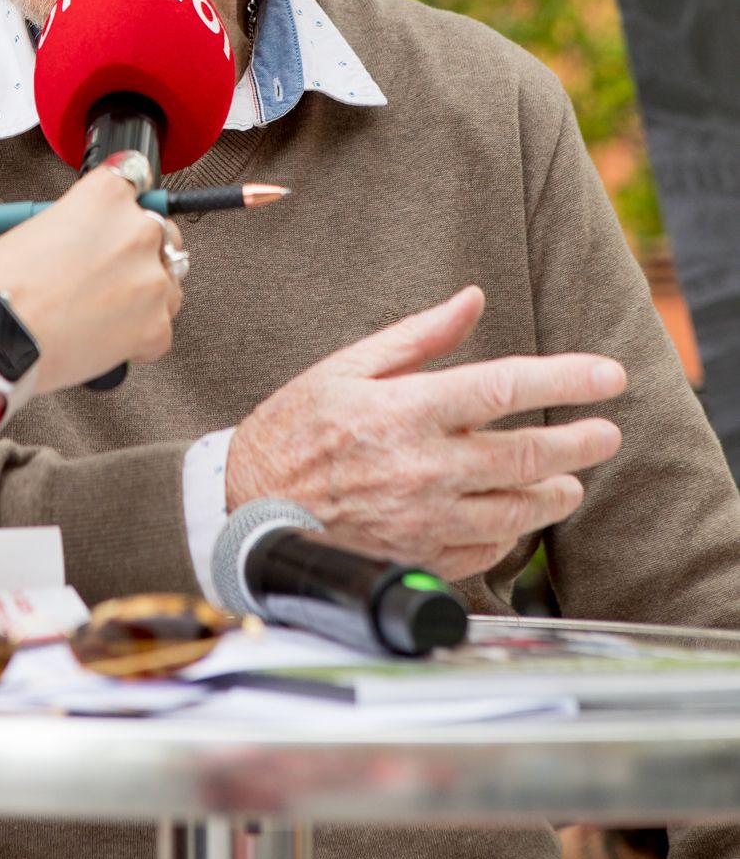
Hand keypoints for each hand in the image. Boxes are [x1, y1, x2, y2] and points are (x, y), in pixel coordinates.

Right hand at [0, 166, 183, 394]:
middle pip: (161, 231)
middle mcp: (138, 231)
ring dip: (143, 295)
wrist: (0, 339)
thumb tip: (87, 234)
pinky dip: (138, 337)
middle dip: (141, 251)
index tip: (123, 212)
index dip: (126, 200)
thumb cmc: (6, 287)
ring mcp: (152, 280)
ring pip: (167, 283)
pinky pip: (160, 328)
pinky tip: (106, 336)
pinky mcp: (157, 325)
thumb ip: (77, 220)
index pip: (136, 177)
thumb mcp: (36, 225)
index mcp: (107, 196)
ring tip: (102, 311)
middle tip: (108, 272)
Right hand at [225, 286, 626, 578]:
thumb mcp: (347, 366)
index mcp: (408, 410)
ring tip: (571, 480)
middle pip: (529, 453)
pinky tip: (517, 516)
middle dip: (580, 442)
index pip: (507, 387)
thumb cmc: (293, 432)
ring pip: (519, 508)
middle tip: (606, 433)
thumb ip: (418, 336)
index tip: (609, 377)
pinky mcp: (423, 558)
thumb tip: (470, 300)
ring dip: (557, 492)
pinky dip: (512, 531)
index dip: (567, 379)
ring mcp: (428, 519)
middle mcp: (426, 466)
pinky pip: (488, 549)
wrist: (249, 510)